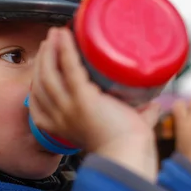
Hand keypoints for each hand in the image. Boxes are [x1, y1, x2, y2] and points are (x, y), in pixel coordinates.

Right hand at [28, 26, 160, 181]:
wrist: (130, 156)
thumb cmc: (127, 149)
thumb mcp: (120, 130)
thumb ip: (136, 116)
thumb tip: (153, 105)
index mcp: (59, 126)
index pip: (37, 100)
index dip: (37, 78)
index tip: (45, 63)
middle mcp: (58, 117)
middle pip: (40, 82)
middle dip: (42, 59)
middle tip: (50, 42)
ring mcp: (68, 108)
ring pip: (48, 73)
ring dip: (50, 50)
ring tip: (55, 34)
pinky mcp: (82, 99)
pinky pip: (68, 68)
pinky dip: (65, 49)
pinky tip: (64, 35)